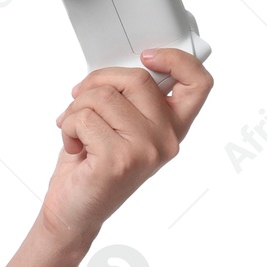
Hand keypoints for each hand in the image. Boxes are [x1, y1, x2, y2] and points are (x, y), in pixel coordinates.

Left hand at [40, 47, 213, 243]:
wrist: (74, 210)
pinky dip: (68, 127)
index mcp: (172, 127)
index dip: (177, 60)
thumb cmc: (91, 164)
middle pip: (136, 79)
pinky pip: (83, 118)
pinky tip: (75, 146)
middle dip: (96, 83)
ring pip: (103, 96)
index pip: (198, 83)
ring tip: (77, 131)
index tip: (147, 57)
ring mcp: (146, 150)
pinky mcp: (119, 160)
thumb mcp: (117, 124)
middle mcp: (167, 139)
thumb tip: (117, 68)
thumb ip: (127, 97)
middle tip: (80, 101)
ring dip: (76, 109)